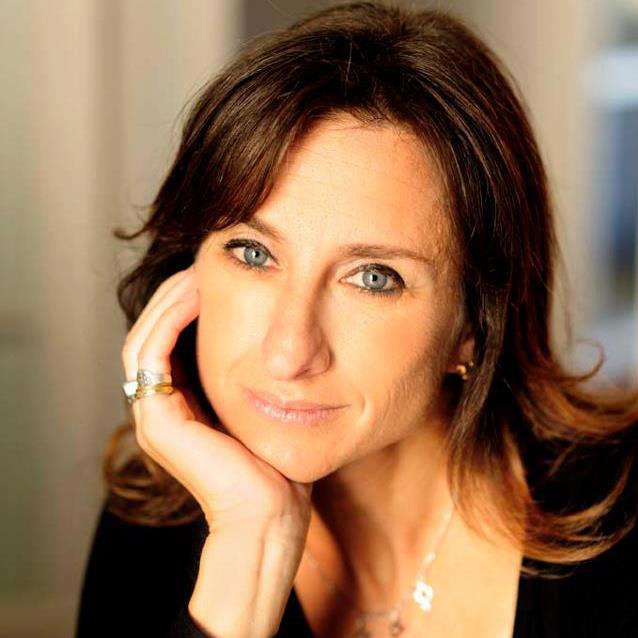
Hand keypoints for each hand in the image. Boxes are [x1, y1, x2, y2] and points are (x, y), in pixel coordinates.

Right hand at [121, 265, 313, 532]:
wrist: (270, 514)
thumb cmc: (276, 467)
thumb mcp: (264, 410)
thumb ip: (255, 381)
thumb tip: (276, 346)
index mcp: (181, 407)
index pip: (170, 344)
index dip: (185, 307)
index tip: (214, 277)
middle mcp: (161, 409)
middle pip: (153, 335)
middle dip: (175, 297)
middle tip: (202, 265)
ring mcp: (154, 416)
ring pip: (145, 338)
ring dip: (169, 301)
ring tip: (197, 272)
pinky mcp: (157, 420)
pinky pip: (151, 354)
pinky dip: (168, 320)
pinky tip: (196, 296)